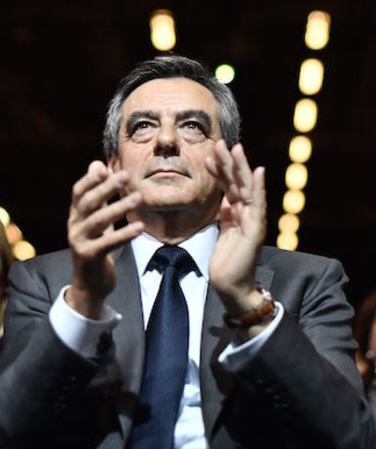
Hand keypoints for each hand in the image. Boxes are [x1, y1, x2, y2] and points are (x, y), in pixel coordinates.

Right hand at [66, 161, 143, 317]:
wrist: (90, 283)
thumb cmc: (96, 246)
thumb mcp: (95, 219)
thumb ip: (97, 194)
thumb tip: (97, 164)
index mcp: (75, 215)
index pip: (78, 192)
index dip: (90, 179)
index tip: (106, 167)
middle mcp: (74, 226)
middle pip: (88, 202)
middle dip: (106, 188)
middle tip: (125, 176)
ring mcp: (79, 241)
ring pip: (98, 221)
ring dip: (119, 208)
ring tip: (138, 198)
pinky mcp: (89, 257)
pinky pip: (108, 243)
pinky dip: (124, 234)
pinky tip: (139, 228)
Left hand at [205, 141, 265, 314]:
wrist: (231, 286)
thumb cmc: (225, 262)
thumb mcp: (221, 231)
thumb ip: (223, 214)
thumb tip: (221, 196)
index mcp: (236, 214)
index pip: (228, 187)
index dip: (220, 170)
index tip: (210, 154)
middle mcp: (246, 214)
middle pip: (237, 183)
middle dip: (229, 163)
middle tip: (220, 142)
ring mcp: (253, 220)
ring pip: (246, 188)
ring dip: (240, 168)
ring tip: (235, 148)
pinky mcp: (256, 229)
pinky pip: (257, 204)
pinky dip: (257, 187)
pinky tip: (257, 171)